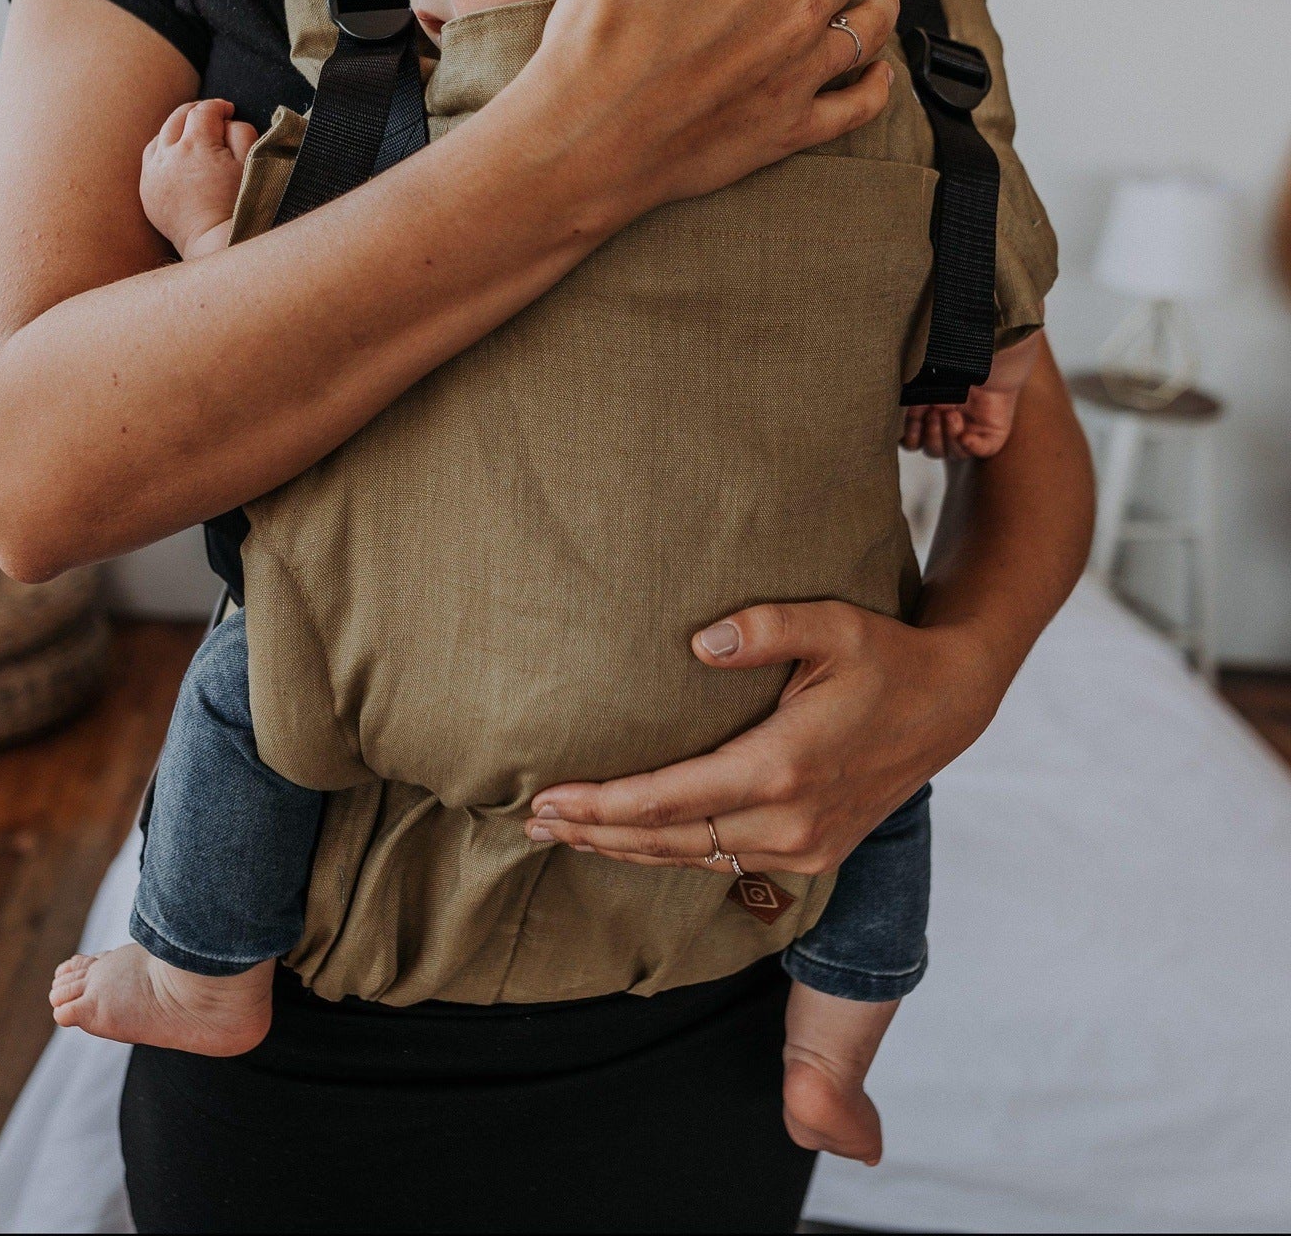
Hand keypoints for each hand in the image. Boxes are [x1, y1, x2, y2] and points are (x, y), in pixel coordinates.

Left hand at [140, 98, 257, 261]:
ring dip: (177, 129)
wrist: (214, 243)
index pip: (204, 111)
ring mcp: (153, 174)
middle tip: (213, 115)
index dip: (219, 107)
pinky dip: (162, 150)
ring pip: (160, 135)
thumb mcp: (249, 165)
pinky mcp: (147, 191)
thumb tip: (226, 121)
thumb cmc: (238, 205)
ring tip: (193, 134)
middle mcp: (168, 155)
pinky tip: (176, 155)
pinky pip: (150, 159)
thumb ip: (240, 133)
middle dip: (197, 111)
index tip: (229, 110)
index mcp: (196, 146)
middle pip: (178, 117)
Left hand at [523, 599, 1009, 876]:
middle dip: (594, 834)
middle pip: (668, 840)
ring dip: (624, 848)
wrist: (952, 706)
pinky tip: (630, 840)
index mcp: (784, 766)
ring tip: (564, 834)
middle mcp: (790, 820)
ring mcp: (803, 845)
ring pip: (691, 858)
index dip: (601, 804)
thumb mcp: (833, 623)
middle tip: (531, 822)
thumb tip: (697, 642)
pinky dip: (668, 853)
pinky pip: (722, 861)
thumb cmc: (885, 656)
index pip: (669, 799)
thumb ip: (766, 627)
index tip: (548, 799)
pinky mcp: (811, 852)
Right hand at [902, 333, 1042, 459]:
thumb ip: (908, 401)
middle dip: (930, 435)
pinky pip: (981, 451)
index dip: (911, 436)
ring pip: (953, 454)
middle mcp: (950, 423)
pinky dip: (971, 447)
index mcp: (931, 413)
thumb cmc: (953, 360)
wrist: (988, 350)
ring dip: (948, 438)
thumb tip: (896, 422)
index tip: (914, 417)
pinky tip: (966, 434)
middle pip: (932, 450)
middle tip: (936, 413)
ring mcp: (972, 428)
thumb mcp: (923, 382)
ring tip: (952, 414)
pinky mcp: (992, 431)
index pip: (914, 441)